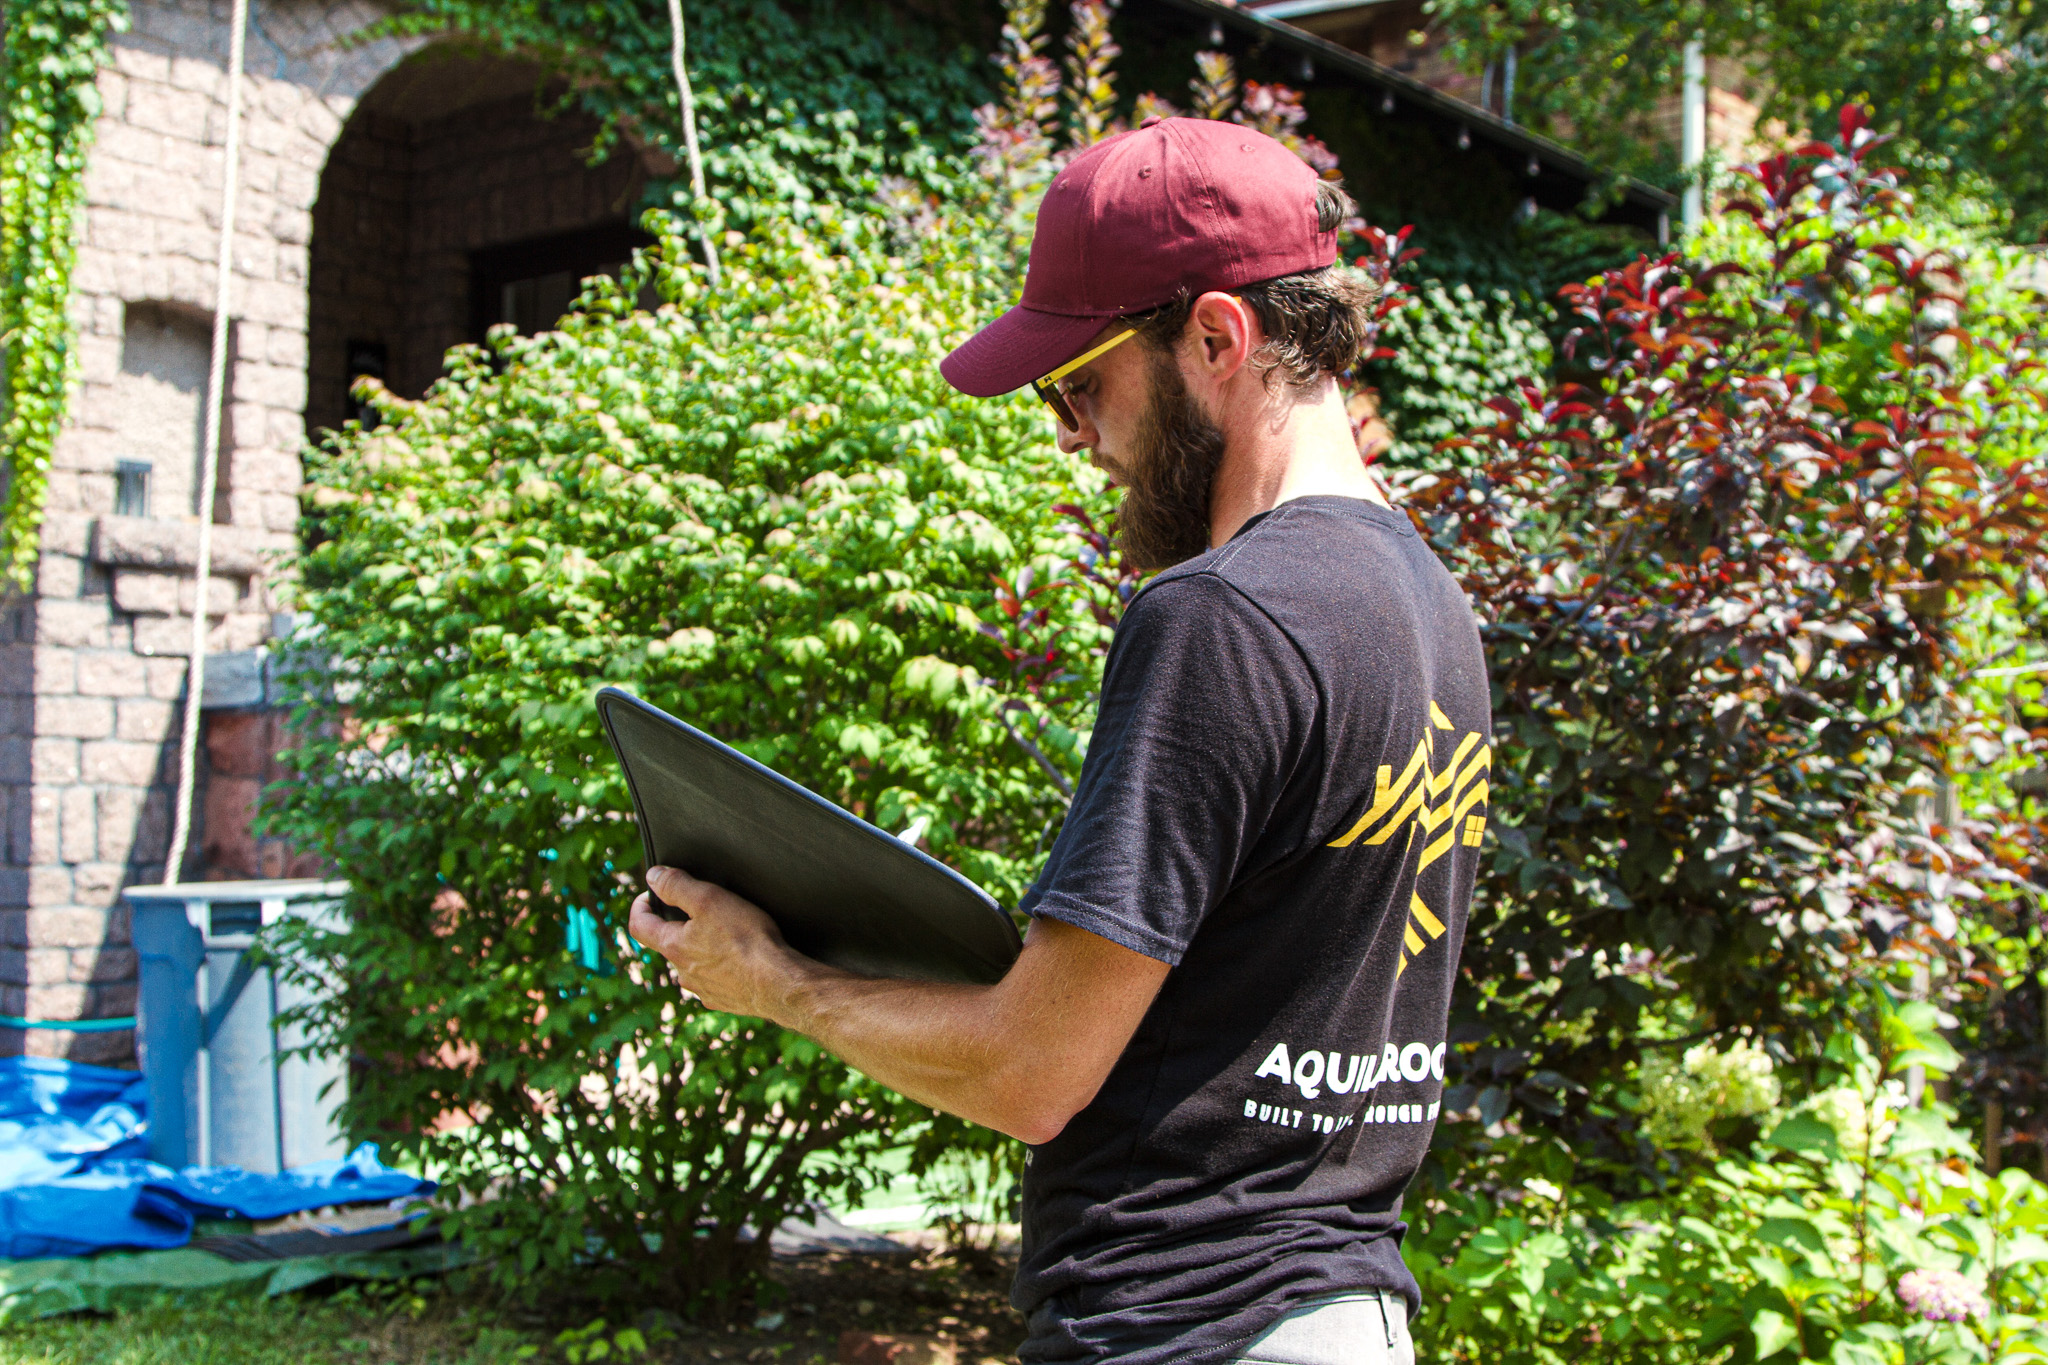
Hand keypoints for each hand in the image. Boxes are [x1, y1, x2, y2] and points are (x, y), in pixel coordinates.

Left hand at [628, 867, 799, 1019]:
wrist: (778, 983)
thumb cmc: (746, 940)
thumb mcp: (709, 899)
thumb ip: (676, 886)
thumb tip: (653, 876)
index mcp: (673, 946)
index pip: (640, 925)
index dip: (640, 906)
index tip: (648, 896)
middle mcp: (682, 972)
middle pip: (669, 945)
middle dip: (678, 928)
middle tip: (698, 912)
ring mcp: (702, 989)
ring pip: (692, 965)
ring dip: (700, 951)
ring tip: (725, 937)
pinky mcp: (723, 1001)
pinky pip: (714, 982)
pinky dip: (721, 970)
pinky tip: (740, 962)